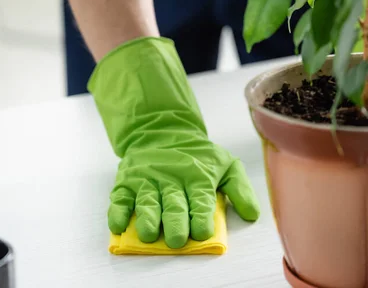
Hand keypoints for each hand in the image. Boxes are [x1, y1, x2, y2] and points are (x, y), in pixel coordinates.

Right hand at [88, 37, 259, 247]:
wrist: (161, 129)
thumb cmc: (196, 154)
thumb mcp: (225, 165)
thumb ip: (239, 189)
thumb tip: (252, 214)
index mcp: (196, 176)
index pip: (199, 199)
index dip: (200, 216)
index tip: (202, 232)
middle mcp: (171, 179)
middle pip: (173, 204)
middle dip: (175, 222)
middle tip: (176, 239)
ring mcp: (147, 180)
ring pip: (147, 202)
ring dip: (147, 218)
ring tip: (148, 234)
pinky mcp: (127, 181)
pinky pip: (120, 198)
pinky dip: (117, 211)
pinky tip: (117, 225)